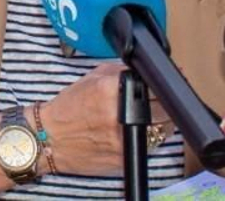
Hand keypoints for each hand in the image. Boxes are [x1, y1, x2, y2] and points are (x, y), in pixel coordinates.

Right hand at [0, 62, 169, 186]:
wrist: (50, 138)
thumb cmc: (69, 108)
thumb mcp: (91, 79)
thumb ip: (120, 71)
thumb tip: (146, 68)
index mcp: (109, 90)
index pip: (153, 85)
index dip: (167, 82)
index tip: (174, 79)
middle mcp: (118, 114)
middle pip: (164, 108)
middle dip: (167, 101)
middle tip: (163, 97)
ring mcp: (124, 138)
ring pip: (163, 128)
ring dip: (164, 120)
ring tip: (153, 113)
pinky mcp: (126, 156)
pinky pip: (151, 144)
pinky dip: (151, 136)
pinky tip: (141, 129)